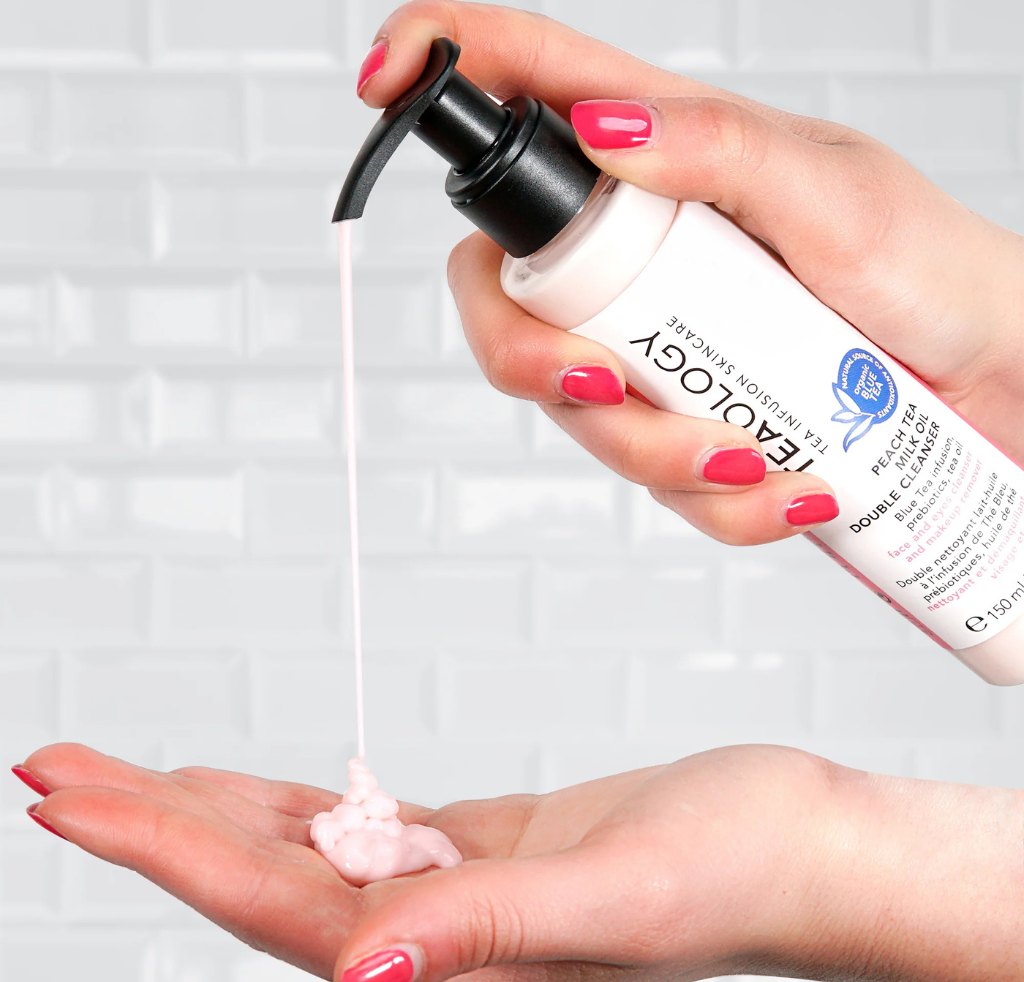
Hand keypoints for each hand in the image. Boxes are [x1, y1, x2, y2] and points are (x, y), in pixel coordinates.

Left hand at [18, 743, 1023, 981]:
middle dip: (148, 822)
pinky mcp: (483, 852)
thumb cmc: (728, 872)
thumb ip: (480, 934)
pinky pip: (361, 829)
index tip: (61, 789)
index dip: (158, 844)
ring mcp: (453, 897)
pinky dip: (294, 806)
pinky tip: (251, 790)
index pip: (263, 901)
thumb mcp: (609, 900)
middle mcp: (431, 945)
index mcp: (444, 970)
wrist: (792, 846)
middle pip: (255, 877)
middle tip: (50, 764)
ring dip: (208, 812)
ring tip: (119, 775)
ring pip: (299, 852)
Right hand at [358, 1, 1023, 545]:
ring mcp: (653, 342)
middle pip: (504, 297)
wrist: (994, 386)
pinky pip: (649, 476)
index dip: (438, 72)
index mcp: (660, 157)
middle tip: (611, 387)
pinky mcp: (683, 419)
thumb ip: (719, 149)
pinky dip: (711, 503)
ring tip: (757, 461)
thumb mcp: (837, 194)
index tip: (380, 85)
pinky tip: (788, 493)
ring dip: (652, 454)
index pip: (523, 90)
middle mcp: (635, 252)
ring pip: (574, 409)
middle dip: (531, 360)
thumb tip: (604, 129)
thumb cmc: (934, 272)